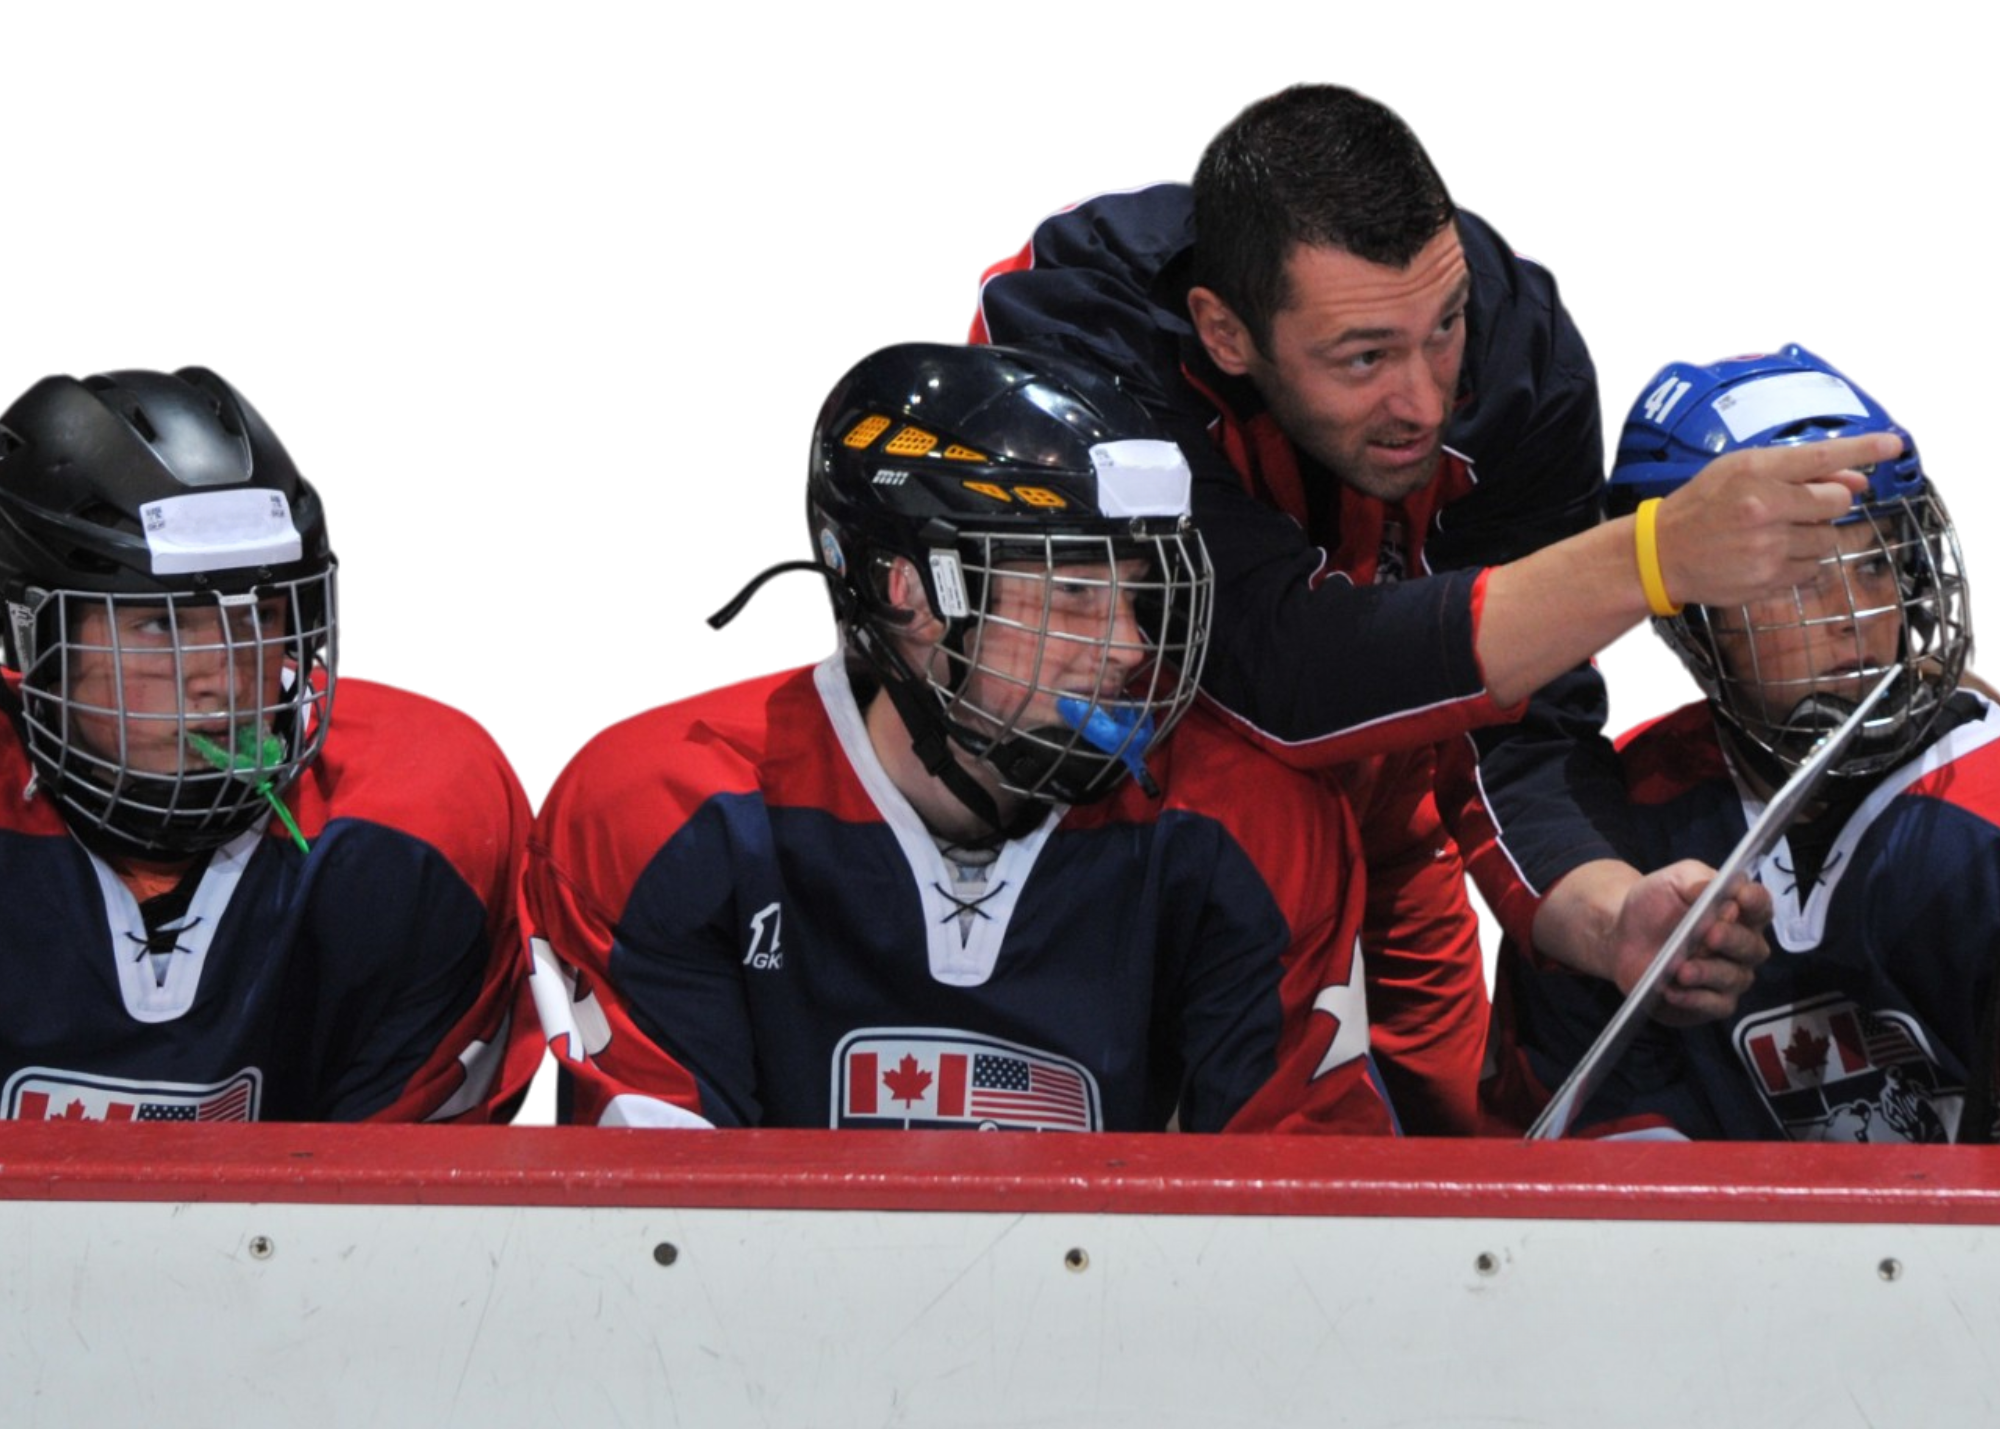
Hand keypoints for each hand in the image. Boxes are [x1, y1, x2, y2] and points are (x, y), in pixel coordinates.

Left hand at [1606, 859, 1773, 1025]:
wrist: (1622, 935)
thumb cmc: (1654, 904)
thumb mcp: (1671, 881)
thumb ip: (1695, 880)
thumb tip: (1715, 888)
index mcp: (1739, 911)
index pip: (1760, 906)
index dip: (1755, 902)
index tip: (1742, 898)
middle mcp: (1742, 945)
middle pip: (1752, 946)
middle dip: (1732, 940)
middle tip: (1710, 935)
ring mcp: (1730, 975)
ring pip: (1734, 978)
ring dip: (1708, 973)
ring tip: (1682, 969)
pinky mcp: (1712, 1002)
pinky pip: (1714, 1005)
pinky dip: (1694, 999)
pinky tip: (1673, 991)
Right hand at [1654, 432, 1899, 607]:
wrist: (1662, 554)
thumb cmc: (1703, 505)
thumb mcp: (1740, 472)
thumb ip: (1797, 473)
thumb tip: (1857, 481)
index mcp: (1755, 474)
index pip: (1823, 457)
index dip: (1864, 450)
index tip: (1893, 445)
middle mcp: (1764, 510)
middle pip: (1837, 502)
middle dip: (1829, 503)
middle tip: (1800, 506)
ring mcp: (1768, 549)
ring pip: (1828, 540)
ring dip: (1814, 535)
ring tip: (1777, 534)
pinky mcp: (1770, 580)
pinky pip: (1812, 569)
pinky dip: (1800, 562)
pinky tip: (1770, 556)